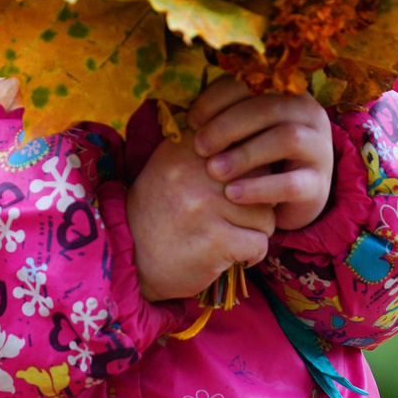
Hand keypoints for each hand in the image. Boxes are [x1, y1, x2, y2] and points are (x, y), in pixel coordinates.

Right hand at [128, 130, 274, 300]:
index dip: (250, 168)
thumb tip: (256, 136)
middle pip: (261, 177)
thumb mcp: (172, 165)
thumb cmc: (160, 211)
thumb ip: (208, 146)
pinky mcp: (215, 241)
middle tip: (237, 216)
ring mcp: (205, 206)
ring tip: (233, 236)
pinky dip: (253, 255)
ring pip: (265, 212)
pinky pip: (260, 243)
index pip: (245, 144)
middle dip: (258, 200)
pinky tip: (235, 256)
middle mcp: (195, 171)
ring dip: (256, 230)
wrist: (132, 261)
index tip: (235, 185)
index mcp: (187, 146)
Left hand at [190, 79, 333, 232]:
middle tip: (199, 147)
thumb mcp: (243, 133)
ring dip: (244, 154)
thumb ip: (223, 117)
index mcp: (288, 93)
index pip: (253, 83)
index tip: (192, 121)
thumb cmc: (259, 158)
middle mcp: (310, 114)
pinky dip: (258, 188)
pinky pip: (291, 183)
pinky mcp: (319, 185)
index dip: (218, 98)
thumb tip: (188, 116)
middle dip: (228, 126)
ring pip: (286, 138)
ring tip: (214, 171)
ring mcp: (320, 149)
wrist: (291, 201)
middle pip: (270, 107)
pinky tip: (232, 194)